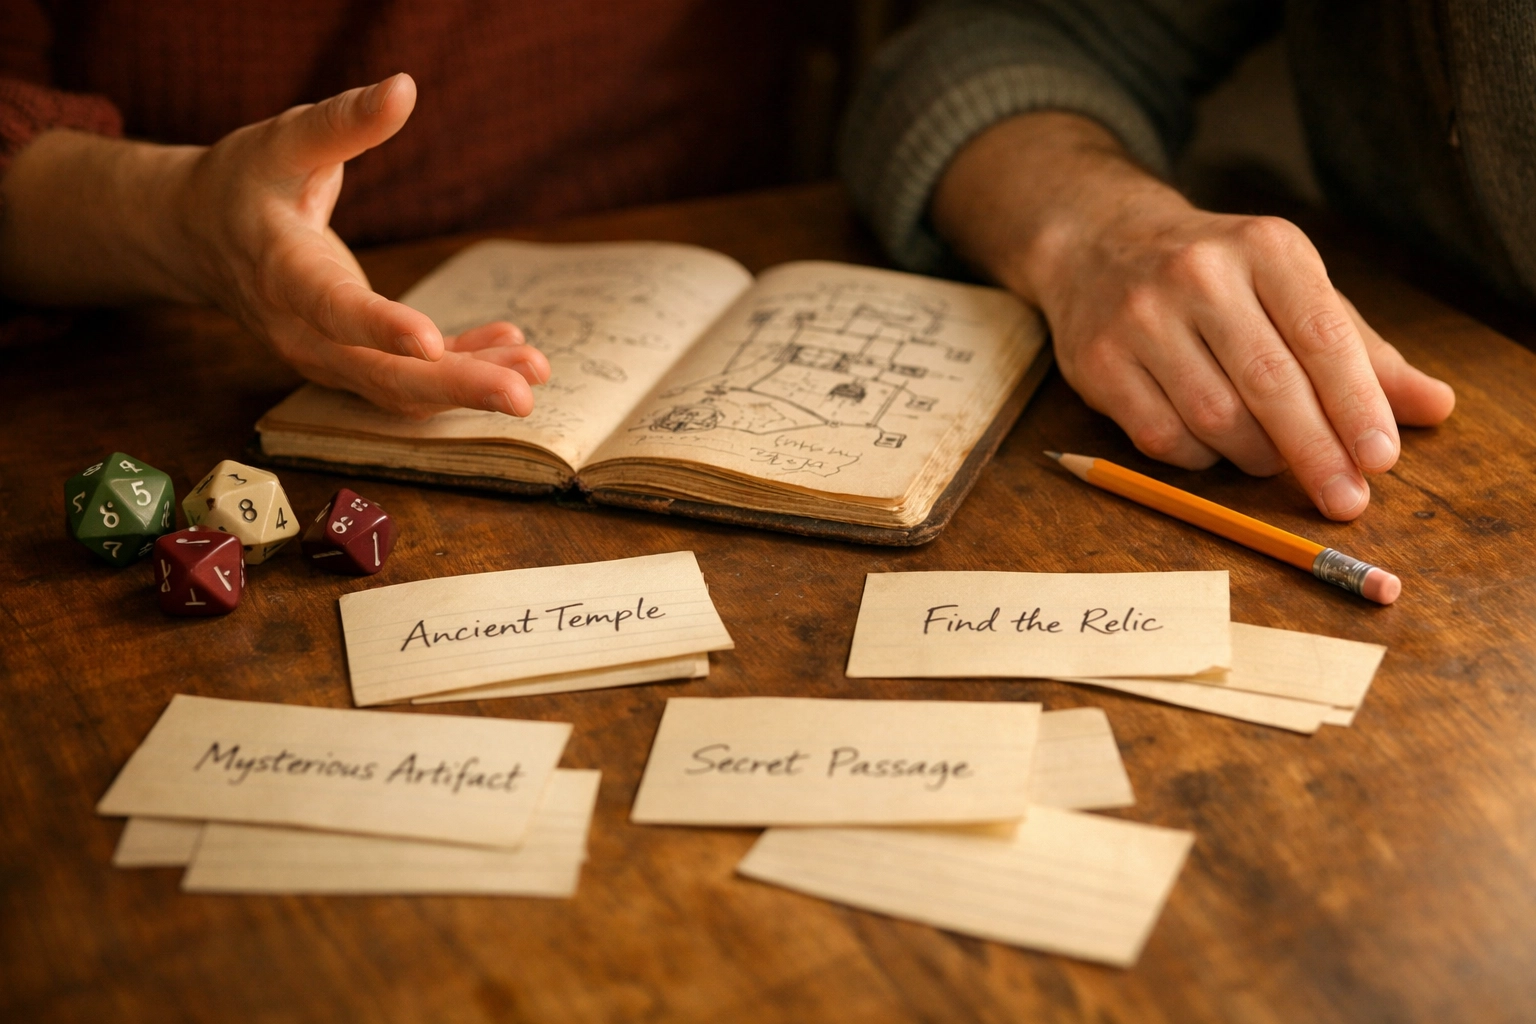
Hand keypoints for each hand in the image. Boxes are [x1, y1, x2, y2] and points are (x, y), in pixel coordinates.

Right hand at [0, 74, 547, 417]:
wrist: (199, 235)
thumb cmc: (245, 181)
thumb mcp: (285, 141)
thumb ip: (344, 121)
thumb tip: (403, 88)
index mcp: (280, 271)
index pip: (329, 307)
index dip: (379, 327)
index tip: (429, 342)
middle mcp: (301, 331)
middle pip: (379, 374)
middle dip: (453, 385)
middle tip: (520, 394)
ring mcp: (327, 355)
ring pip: (401, 389)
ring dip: (469, 385)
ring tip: (534, 370)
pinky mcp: (352, 359)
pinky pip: (410, 379)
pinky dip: (463, 366)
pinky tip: (514, 345)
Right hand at [933, 112, 1454, 519]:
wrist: (1097, 242)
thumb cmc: (1217, 276)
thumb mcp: (1291, 287)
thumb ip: (1359, 350)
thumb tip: (1433, 408)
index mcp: (1264, 247)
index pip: (1322, 335)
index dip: (1356, 404)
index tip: (1381, 460)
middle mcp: (1199, 274)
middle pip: (1270, 385)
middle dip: (1315, 452)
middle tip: (1345, 501)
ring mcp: (1140, 317)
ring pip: (1215, 419)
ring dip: (1255, 457)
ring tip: (1271, 459)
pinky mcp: (1097, 361)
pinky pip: (1161, 438)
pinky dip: (1199, 459)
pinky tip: (1212, 446)